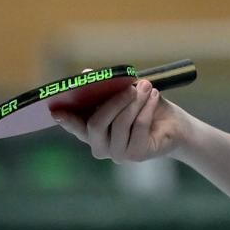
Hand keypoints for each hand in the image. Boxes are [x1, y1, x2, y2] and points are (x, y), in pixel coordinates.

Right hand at [54, 79, 187, 162]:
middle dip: (113, 102)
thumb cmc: (144, 107)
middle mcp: (101, 146)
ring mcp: (118, 154)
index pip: (75, 127)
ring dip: (134, 102)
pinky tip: (154, 96)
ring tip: (145, 87)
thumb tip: (86, 74)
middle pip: (96, 124)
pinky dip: (147, 108)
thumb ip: (104, 87)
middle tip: (130, 87)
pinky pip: (139, 126)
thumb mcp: (124, 93)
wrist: (173, 125)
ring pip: (120, 123)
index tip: (56, 110)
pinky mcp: (137, 155)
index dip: (65, 120)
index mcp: (92, 131)